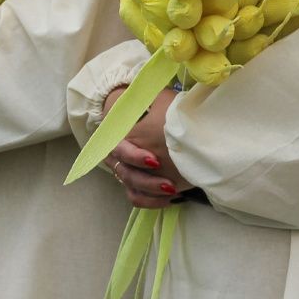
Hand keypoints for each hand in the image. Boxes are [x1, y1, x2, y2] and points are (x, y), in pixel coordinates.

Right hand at [101, 84, 188, 207]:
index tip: (154, 161)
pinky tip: (169, 199)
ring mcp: (124, 169)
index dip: (134, 157)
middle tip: (169, 184)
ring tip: (172, 192)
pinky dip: (150, 200)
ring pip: (132, 187)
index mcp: (118, 136)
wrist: (136, 109)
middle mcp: (117, 156)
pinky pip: (136, 196)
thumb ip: (159, 101)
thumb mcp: (155, 97)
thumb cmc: (149, 103)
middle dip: (148, 181)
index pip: (119, 151)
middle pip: (127, 174)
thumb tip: (181, 103)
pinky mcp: (133, 181)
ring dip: (151, 192)